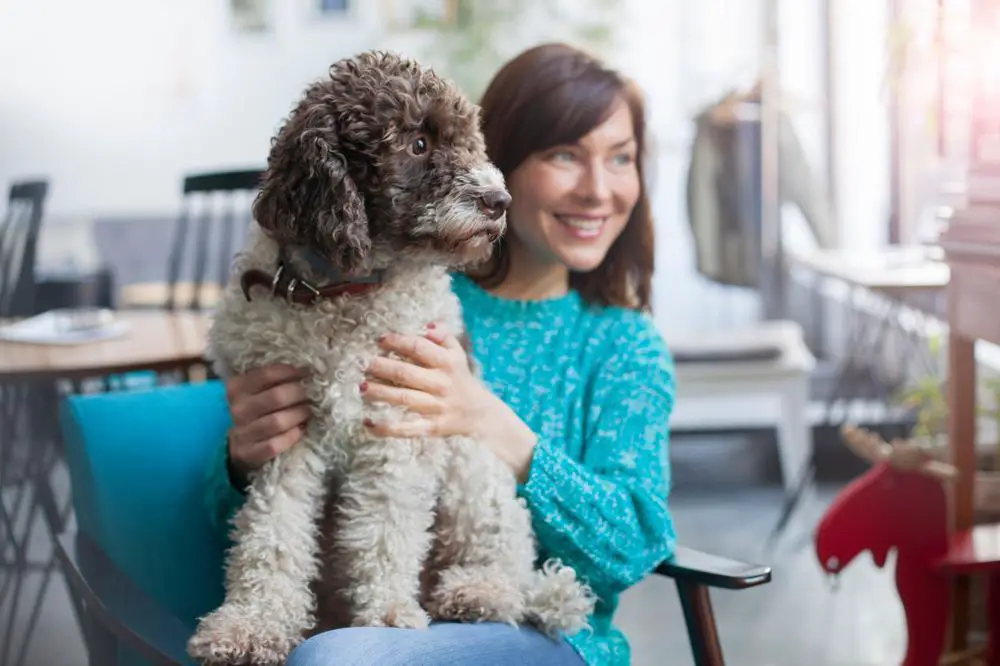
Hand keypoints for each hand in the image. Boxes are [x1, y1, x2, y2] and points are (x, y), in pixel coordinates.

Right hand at [225, 364, 312, 485]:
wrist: (239, 445)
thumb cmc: (258, 411)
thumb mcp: (258, 391)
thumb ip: (276, 379)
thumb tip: (307, 369)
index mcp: (237, 388)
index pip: (267, 374)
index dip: (292, 372)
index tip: (307, 373)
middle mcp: (238, 409)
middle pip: (277, 397)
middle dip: (299, 394)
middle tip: (311, 394)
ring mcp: (241, 432)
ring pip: (278, 421)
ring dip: (298, 415)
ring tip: (307, 411)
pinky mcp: (249, 453)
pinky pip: (275, 444)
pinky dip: (291, 436)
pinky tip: (300, 430)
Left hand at [362, 325, 537, 481]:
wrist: (480, 414)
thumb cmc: (462, 379)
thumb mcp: (458, 354)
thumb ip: (444, 336)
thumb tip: (428, 325)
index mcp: (447, 363)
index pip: (419, 348)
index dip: (398, 342)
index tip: (381, 340)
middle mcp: (440, 384)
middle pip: (406, 373)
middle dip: (382, 367)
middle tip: (364, 364)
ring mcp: (435, 406)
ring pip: (403, 399)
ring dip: (380, 393)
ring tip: (362, 388)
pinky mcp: (431, 427)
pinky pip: (406, 428)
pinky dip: (386, 427)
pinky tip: (368, 423)